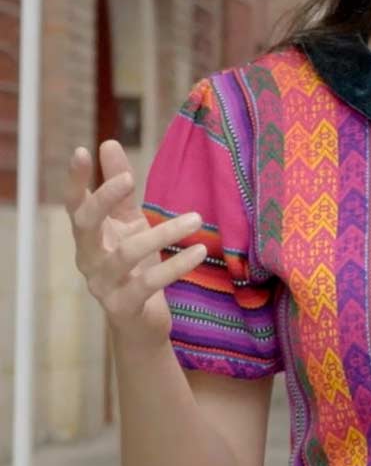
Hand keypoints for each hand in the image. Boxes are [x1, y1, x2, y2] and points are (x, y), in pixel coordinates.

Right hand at [65, 141, 204, 342]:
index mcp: (89, 236)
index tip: (83, 150)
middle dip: (104, 198)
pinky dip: (176, 266)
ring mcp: (103, 284)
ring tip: (196, 218)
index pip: (74, 204)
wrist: (141, 322)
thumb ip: (120, 190)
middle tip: (132, 177)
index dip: (75, 179)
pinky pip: (149, 283)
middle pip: (85, 224)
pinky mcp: (124, 306)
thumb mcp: (129, 223)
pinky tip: (199, 250)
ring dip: (164, 233)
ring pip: (127, 253)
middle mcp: (89, 258)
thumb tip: (107, 143)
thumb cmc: (135, 265)